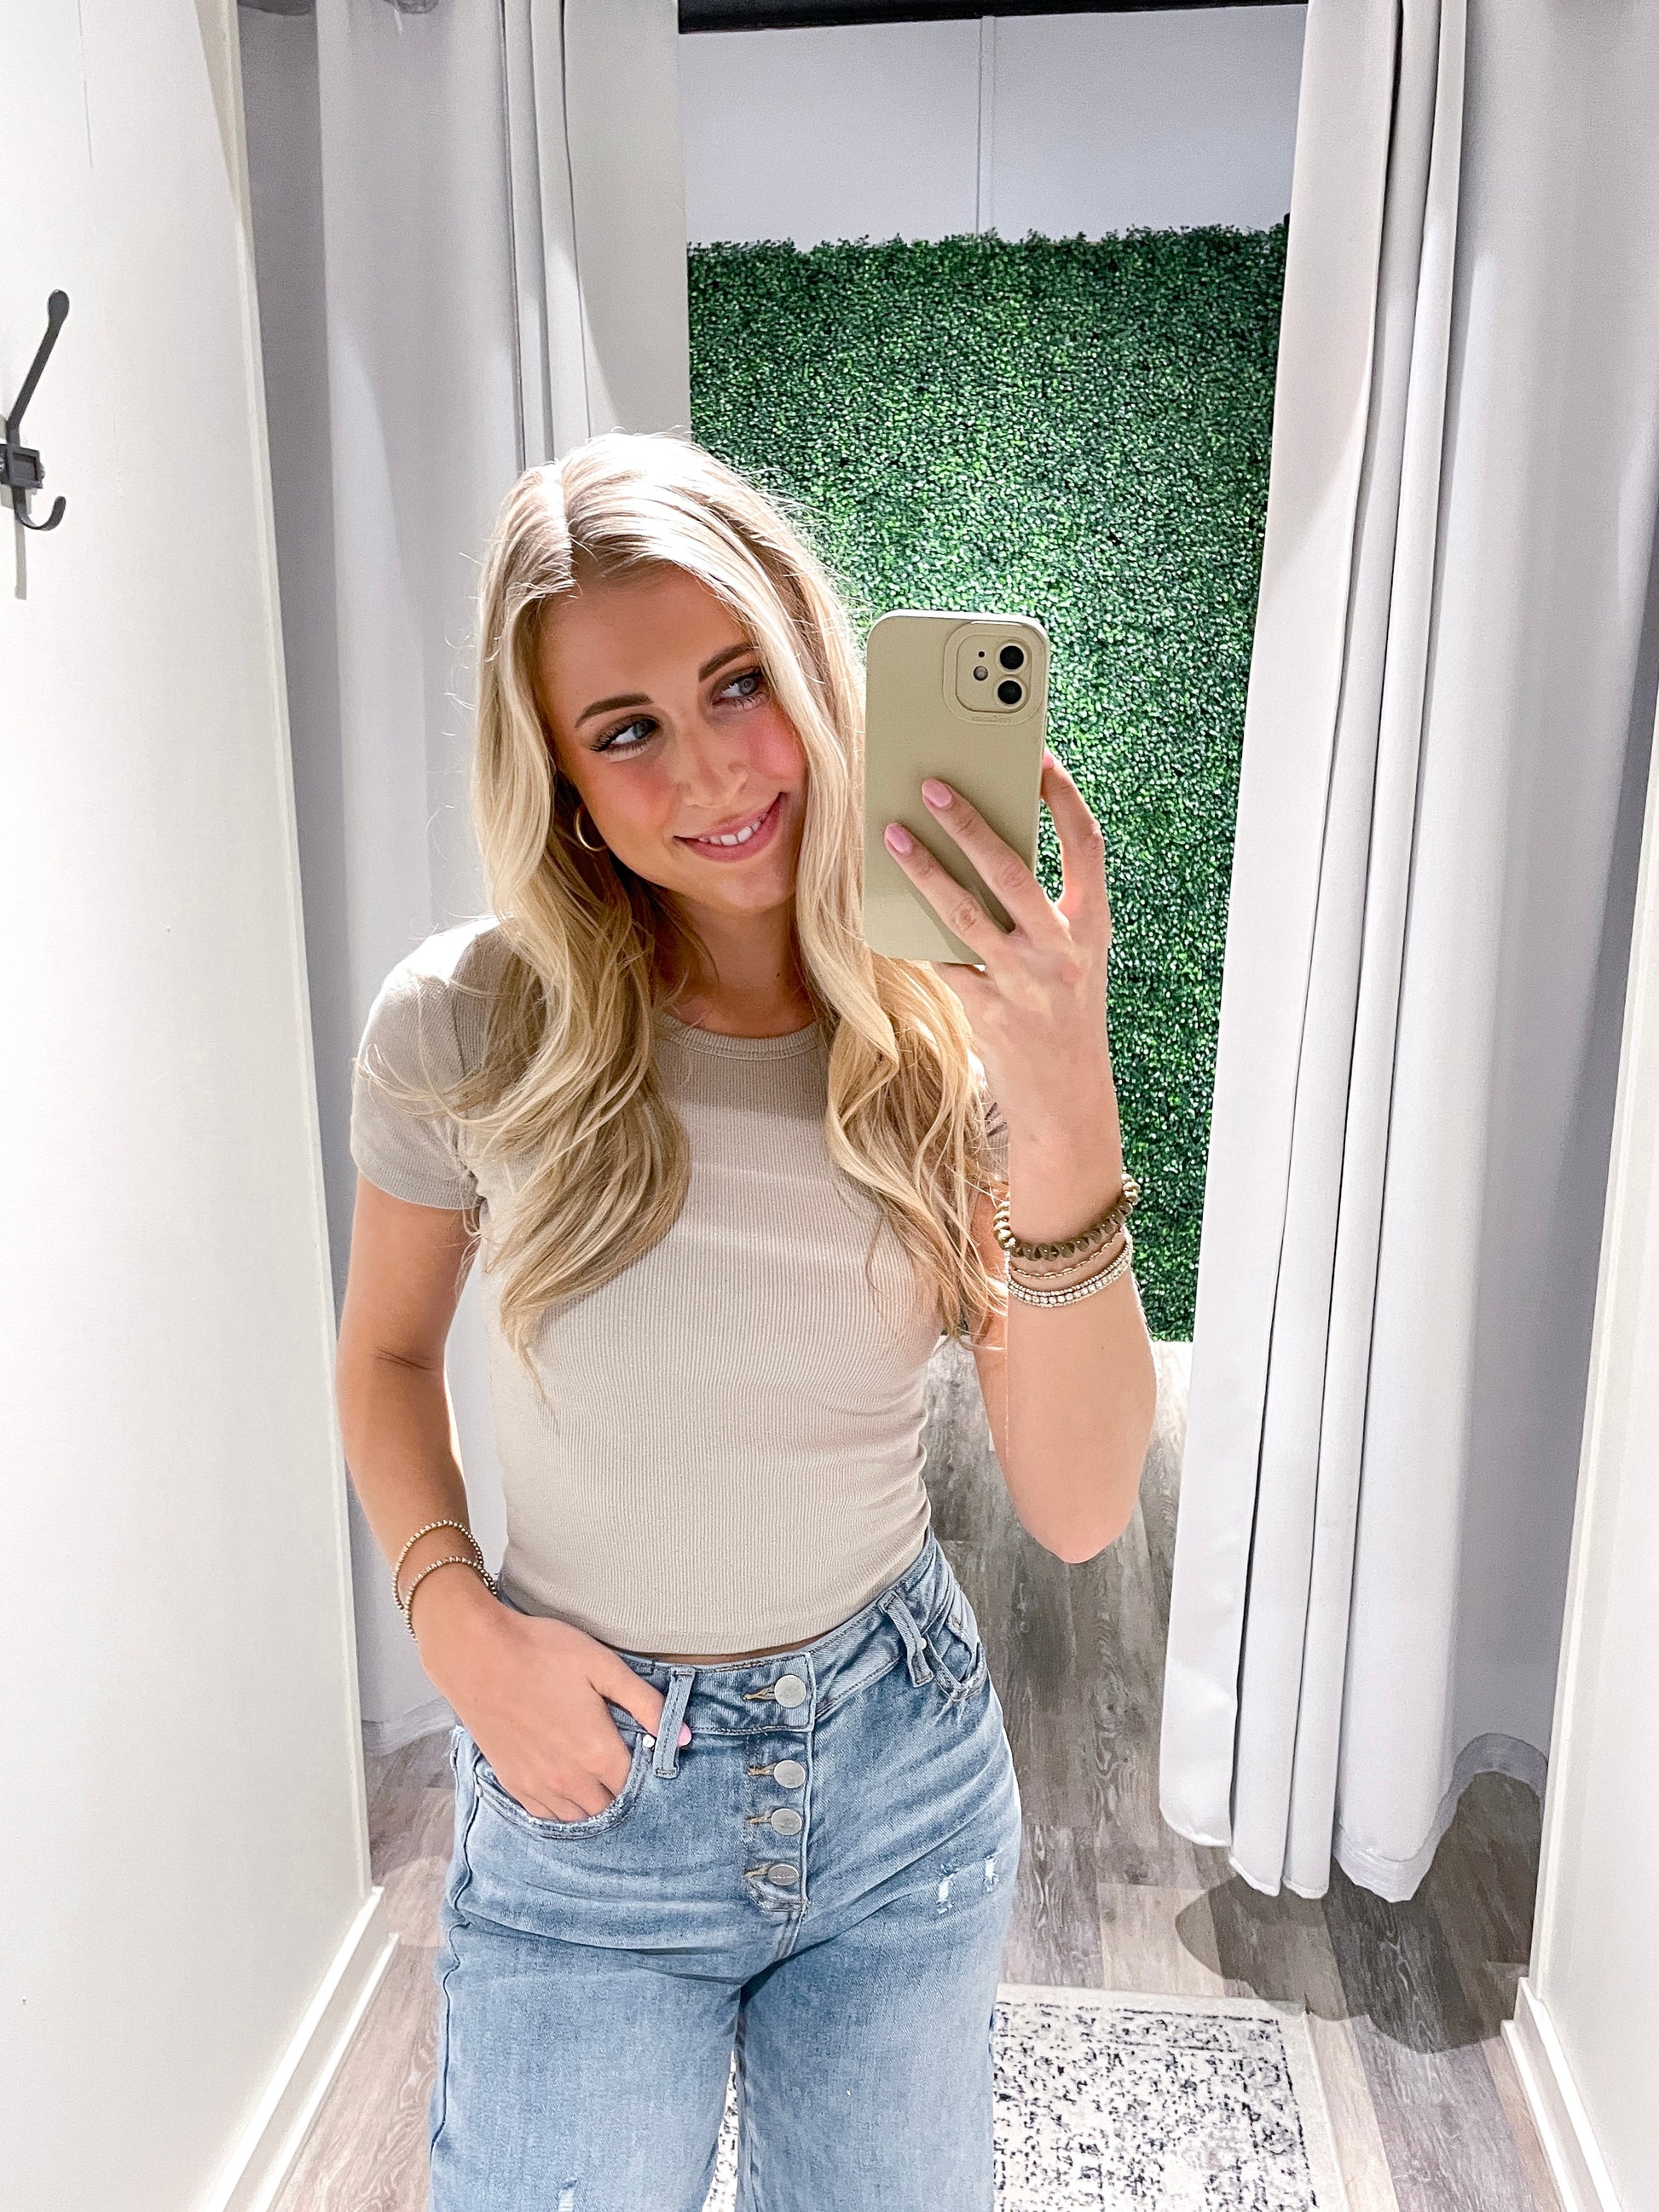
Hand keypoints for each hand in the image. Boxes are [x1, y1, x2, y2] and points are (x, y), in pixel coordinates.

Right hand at [414, 1573, 688, 1821]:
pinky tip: (568, 1786)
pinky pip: (548, 1815)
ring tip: (599, 1776)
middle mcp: (570, 1780)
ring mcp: (539, 1786)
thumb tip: (683, 1736)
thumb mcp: (603, 1666)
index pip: (639, 1785)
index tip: (650, 1756)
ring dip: (595, 1803)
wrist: (476, 1655)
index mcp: (598, 1752)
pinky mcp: (513, 1783)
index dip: (649, 1773)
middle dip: (624, 1791)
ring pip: (579, 1817)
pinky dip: (564, 1808)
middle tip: (625, 1764)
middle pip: (611, 1807)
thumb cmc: (541, 1653)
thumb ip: (646, 1703)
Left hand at [882, 749, 1115, 1133]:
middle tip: (933, 785)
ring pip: (963, 913)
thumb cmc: (1062, 1012)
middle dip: (970, 823)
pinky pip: (940, 960)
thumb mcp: (1072, 956)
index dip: (1065, 799)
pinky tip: (888, 903)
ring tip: (893, 834)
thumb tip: (981, 844)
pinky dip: (914, 932)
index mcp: (1091, 926)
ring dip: (923, 870)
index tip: (1040, 756)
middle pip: (1012, 871)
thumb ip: (1041, 908)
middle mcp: (1063, 951)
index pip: (1087, 847)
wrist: (1065, 1099)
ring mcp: (1024, 983)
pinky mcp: (987, 1013)